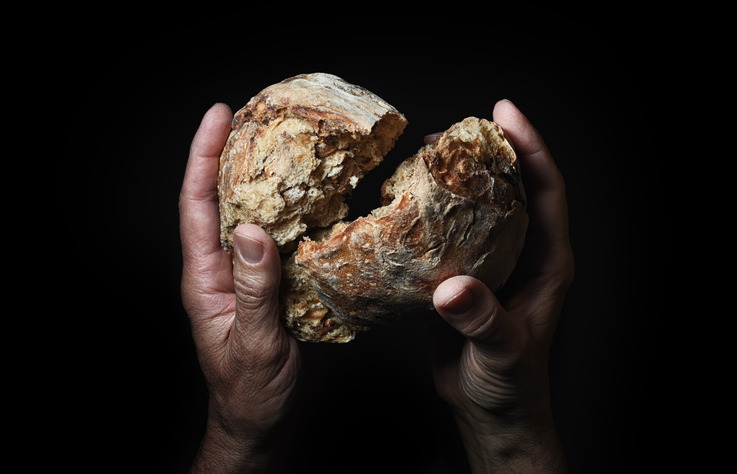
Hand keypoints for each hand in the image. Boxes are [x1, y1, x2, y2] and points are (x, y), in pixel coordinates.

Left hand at [179, 104, 299, 472]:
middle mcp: (223, 268)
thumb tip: (254, 231)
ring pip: (254, 215)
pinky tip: (315, 199)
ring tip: (288, 144)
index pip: (197, 205)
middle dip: (233, 153)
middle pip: (222, 198)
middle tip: (257, 114)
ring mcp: (249, 275)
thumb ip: (254, 289)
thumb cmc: (251, 392)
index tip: (218, 116)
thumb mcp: (254, 342)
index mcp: (205, 278)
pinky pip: (281, 240)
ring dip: (266, 178)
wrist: (262, 421)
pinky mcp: (274, 286)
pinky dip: (295, 213)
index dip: (204, 156)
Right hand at [431, 100, 573, 472]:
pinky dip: (431, 217)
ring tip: (427, 157)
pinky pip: (449, 237)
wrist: (491, 413)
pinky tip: (407, 205)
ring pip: (478, 210)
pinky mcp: (463, 280)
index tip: (504, 114)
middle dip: (489, 153)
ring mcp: (492, 265)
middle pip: (511, 189)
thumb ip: (482, 320)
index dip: (530, 148)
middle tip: (455, 131)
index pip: (546, 191)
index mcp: (547, 263)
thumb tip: (451, 288)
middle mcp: (522, 256)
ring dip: (457, 182)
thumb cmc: (511, 386)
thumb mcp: (503, 352)